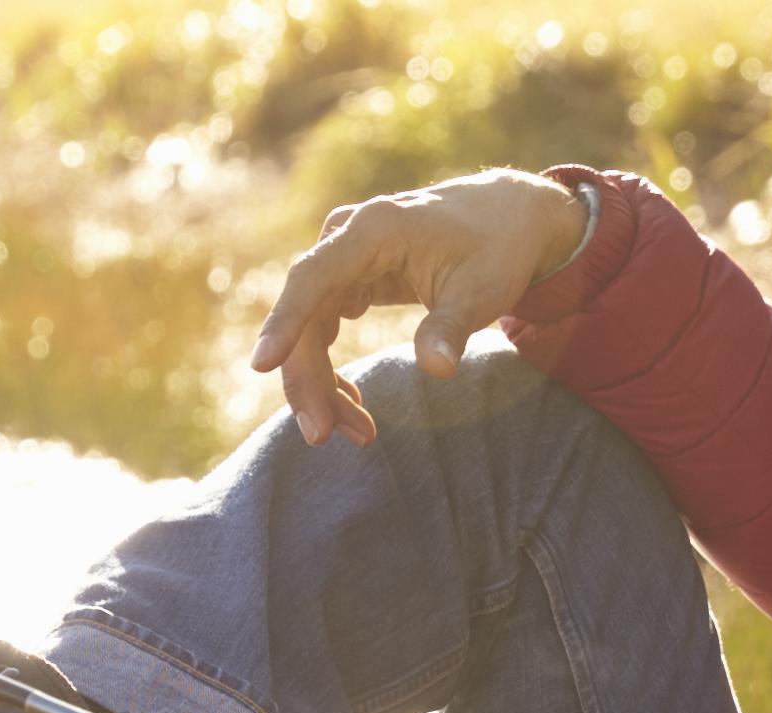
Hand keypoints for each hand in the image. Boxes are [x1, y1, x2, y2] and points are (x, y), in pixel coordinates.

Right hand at [248, 167, 588, 445]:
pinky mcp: (351, 278)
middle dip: (309, 379)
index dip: (285, 322)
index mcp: (374, 230)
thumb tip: (437, 369)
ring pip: (311, 327)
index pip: (314, 278)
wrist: (508, 216)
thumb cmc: (497, 248)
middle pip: (306, 314)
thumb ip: (452, 327)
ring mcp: (344, 259)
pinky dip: (333, 368)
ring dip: (322, 383)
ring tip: (356, 434)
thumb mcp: (482, 290)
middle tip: (322, 436)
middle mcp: (347, 238)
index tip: (263, 365)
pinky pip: (324, 326)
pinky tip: (351, 405)